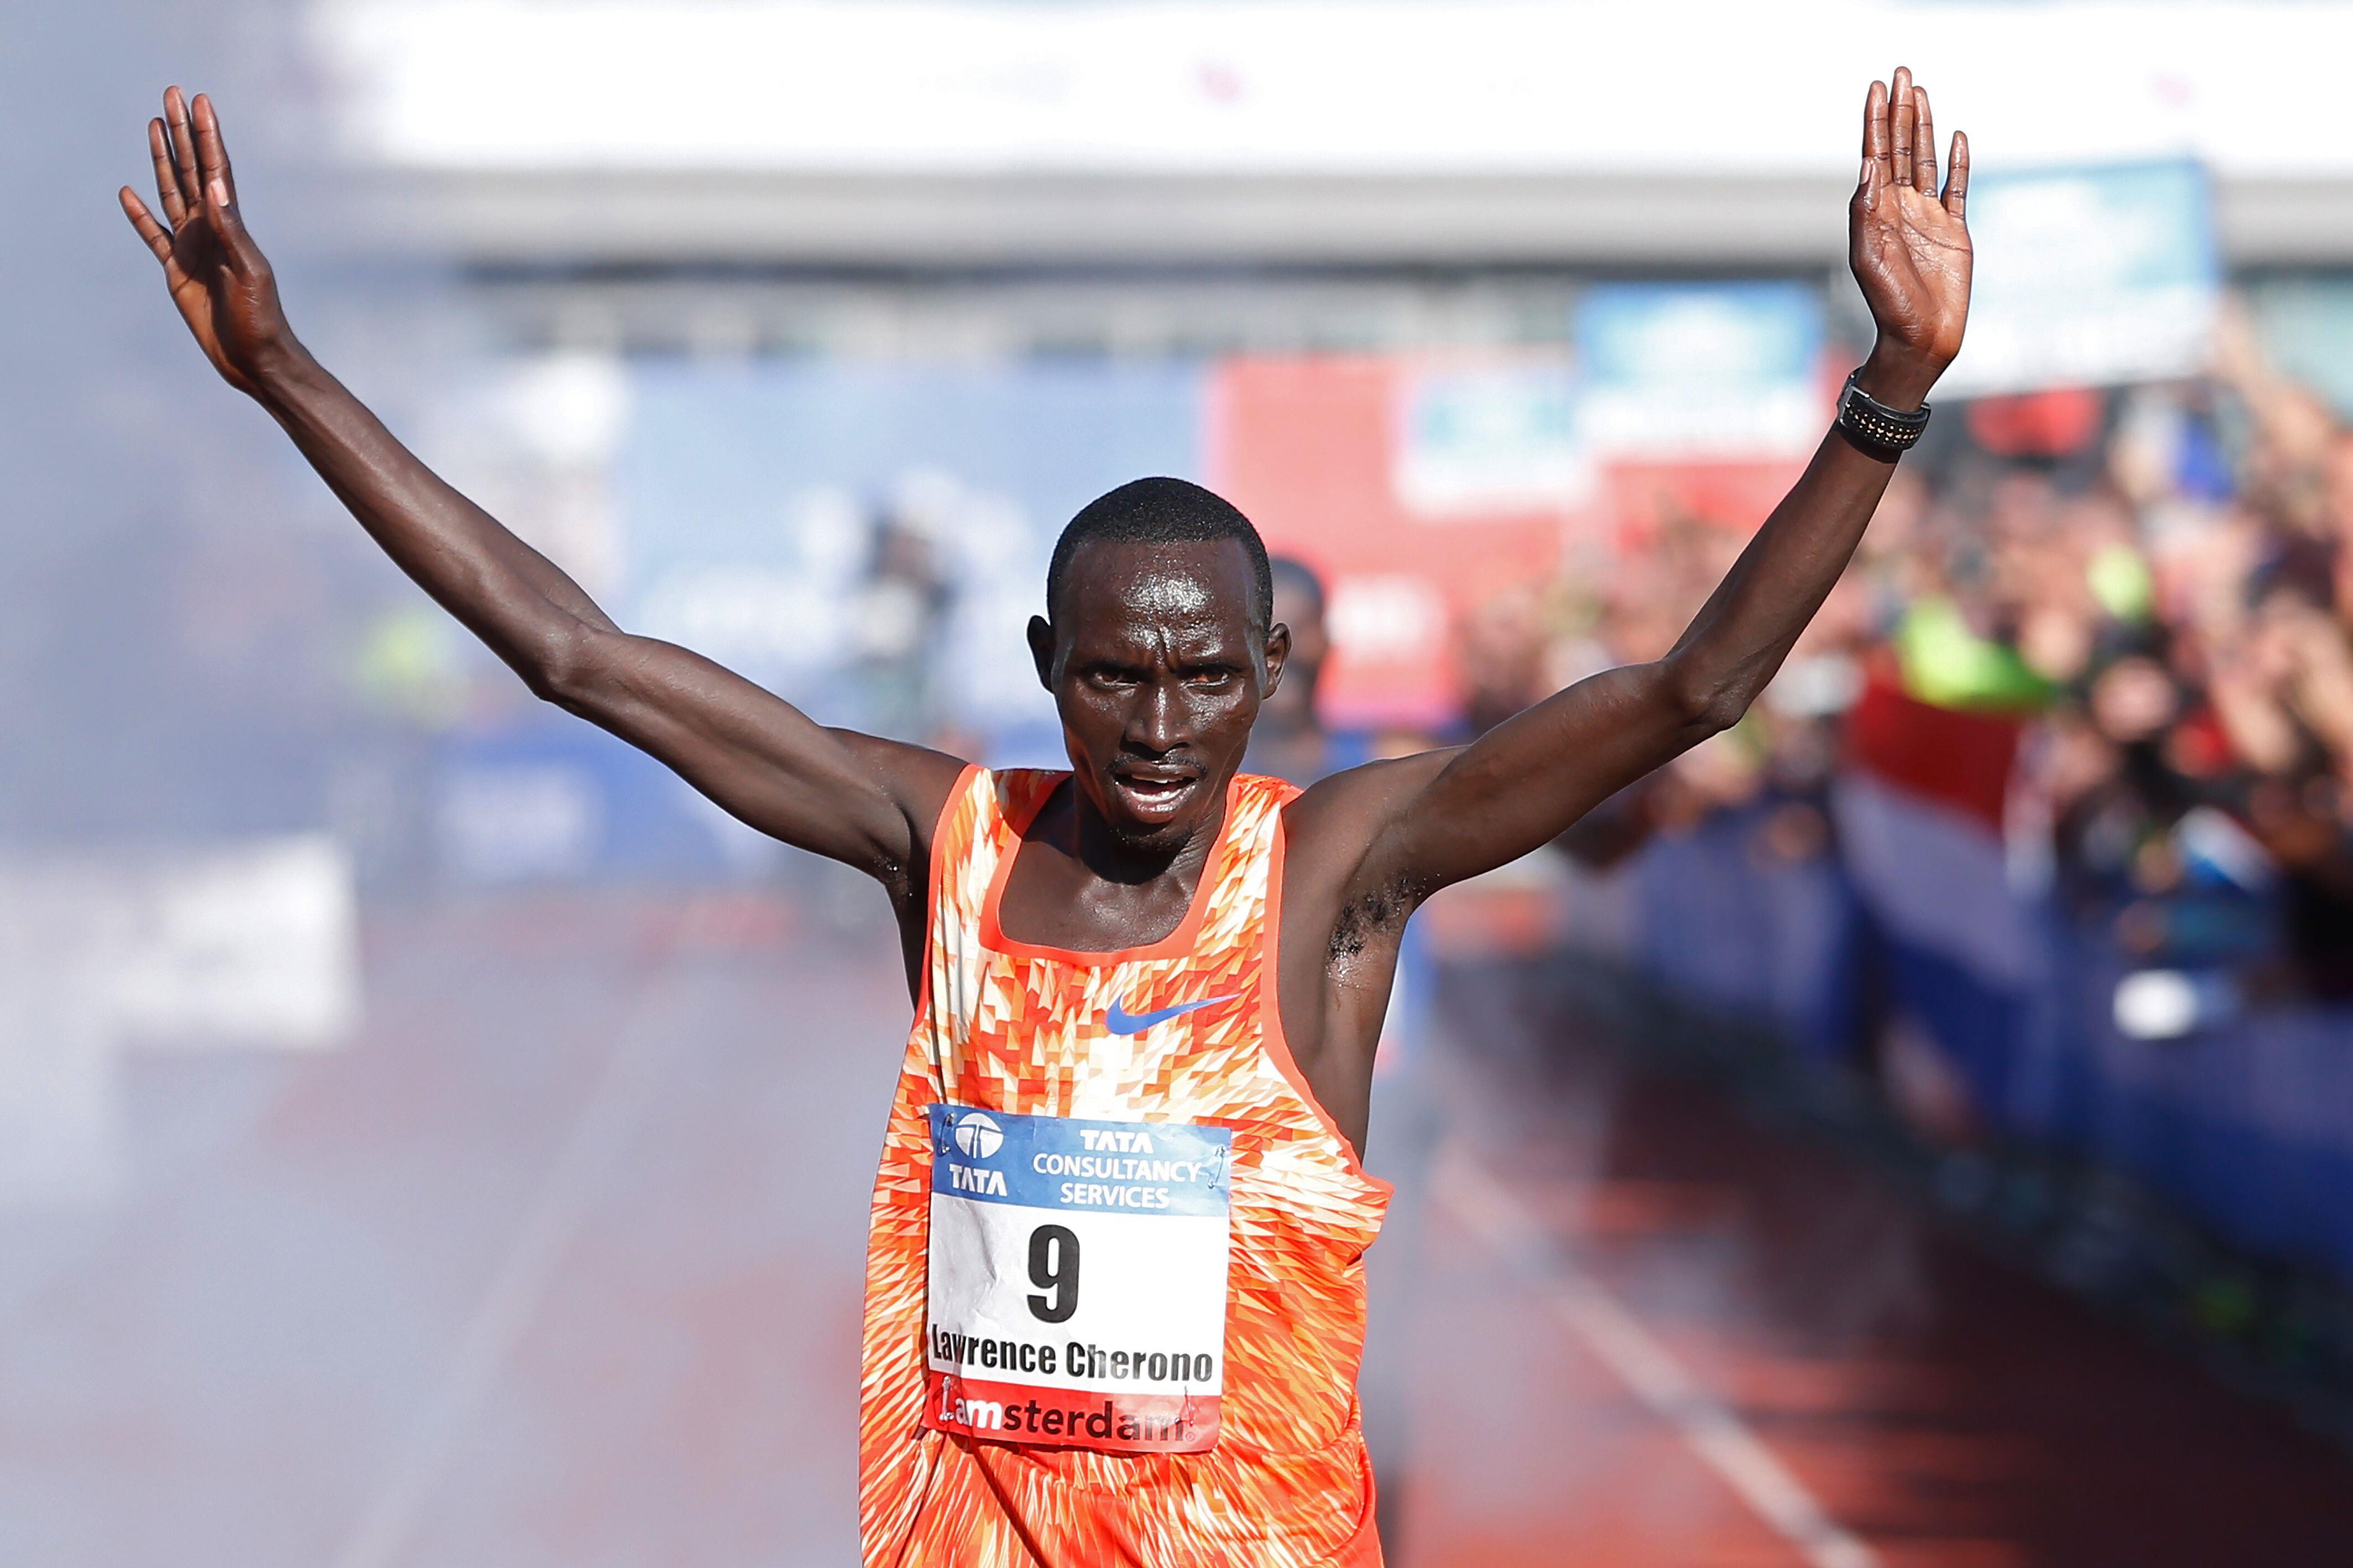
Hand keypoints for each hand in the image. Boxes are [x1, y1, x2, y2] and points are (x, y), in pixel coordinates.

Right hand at [119, 87, 297, 397]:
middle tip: (171, 94)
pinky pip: (154, 236)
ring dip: (163, 160)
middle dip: (182, 133)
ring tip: (154, 126)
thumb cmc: (261, 318)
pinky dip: (140, 215)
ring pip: (172, 193)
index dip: (207, 135)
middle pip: (191, 170)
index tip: (199, 101)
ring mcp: (193, 248)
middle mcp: (211, 230)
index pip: (216, 169)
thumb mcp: (249, 272)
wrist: (255, 358)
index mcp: (231, 226)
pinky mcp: (177, 272)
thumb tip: (213, 185)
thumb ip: (231, 230)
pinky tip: (128, 192)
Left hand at [1849, 67, 1970, 409]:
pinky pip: (1957, 187)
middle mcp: (1900, 208)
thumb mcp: (1867, 257)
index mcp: (1875, 212)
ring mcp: (1928, 217)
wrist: (1919, 338)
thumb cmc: (1887, 304)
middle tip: (1902, 73)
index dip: (1875, 121)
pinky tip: (1956, 137)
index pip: (1875, 155)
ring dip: (1924, 127)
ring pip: (1926, 160)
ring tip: (1922, 93)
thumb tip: (1870, 165)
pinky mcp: (1955, 231)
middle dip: (1900, 111)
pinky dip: (1958, 162)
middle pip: (1900, 148)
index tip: (1878, 87)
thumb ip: (1865, 212)